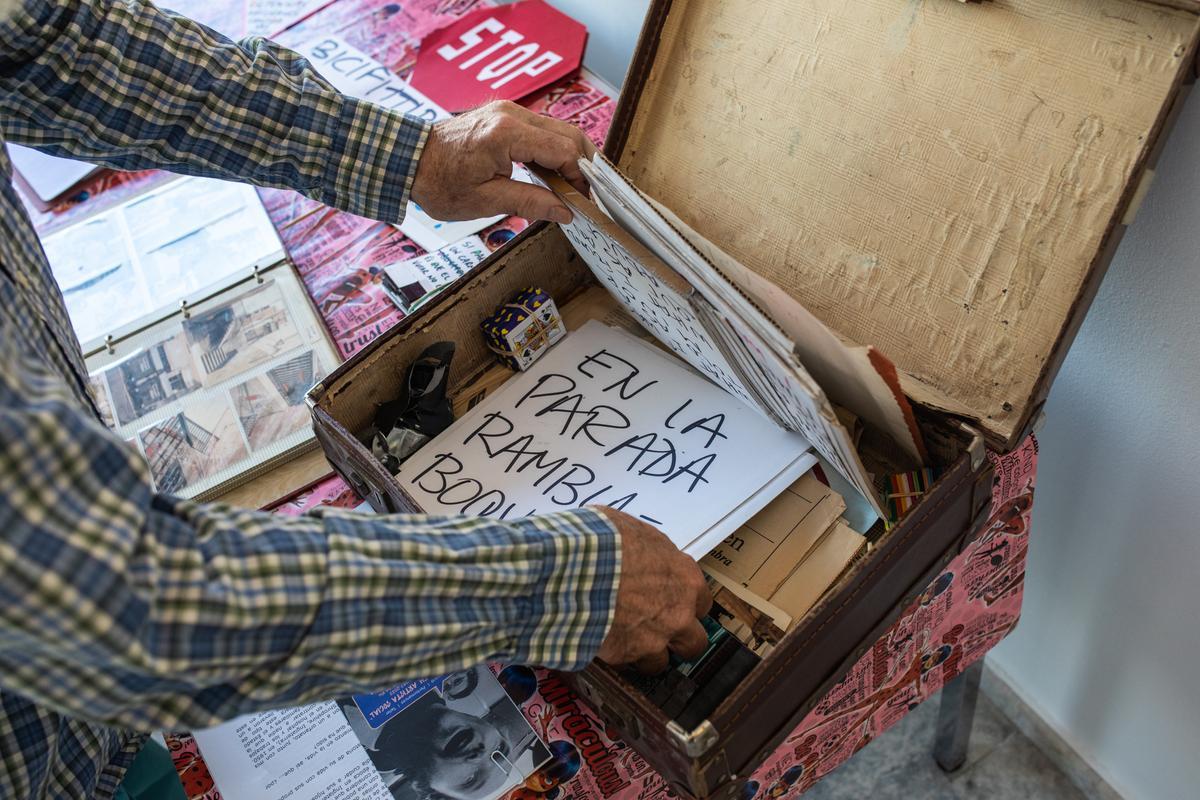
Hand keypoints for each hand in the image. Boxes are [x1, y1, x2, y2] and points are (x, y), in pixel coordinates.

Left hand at [410, 100, 595, 223]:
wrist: (409, 160)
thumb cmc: (439, 182)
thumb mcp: (486, 201)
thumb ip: (531, 203)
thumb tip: (565, 212)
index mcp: (506, 134)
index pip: (563, 151)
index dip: (580, 178)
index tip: (586, 201)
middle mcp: (511, 114)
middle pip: (568, 135)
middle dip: (583, 166)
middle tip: (585, 196)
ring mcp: (508, 111)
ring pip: (558, 130)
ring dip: (570, 158)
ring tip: (571, 189)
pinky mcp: (504, 115)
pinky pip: (541, 129)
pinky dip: (554, 150)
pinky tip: (553, 175)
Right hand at [595, 508, 712, 672]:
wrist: (576, 567)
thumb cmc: (606, 540)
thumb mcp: (633, 531)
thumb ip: (648, 551)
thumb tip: (639, 552)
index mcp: (686, 580)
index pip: (702, 602)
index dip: (686, 604)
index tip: (671, 602)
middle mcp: (678, 615)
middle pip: (695, 642)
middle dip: (679, 640)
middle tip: (658, 631)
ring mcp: (654, 639)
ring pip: (661, 663)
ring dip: (647, 654)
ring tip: (625, 641)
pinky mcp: (626, 655)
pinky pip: (626, 665)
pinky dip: (617, 658)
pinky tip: (603, 643)